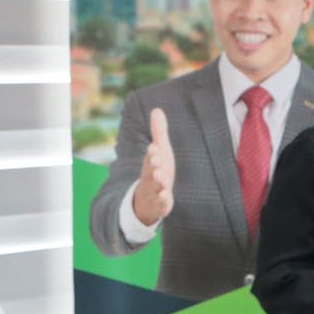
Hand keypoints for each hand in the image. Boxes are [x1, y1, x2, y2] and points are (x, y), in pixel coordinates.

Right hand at [132, 108, 176, 225]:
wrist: (148, 200)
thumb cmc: (157, 171)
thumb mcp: (159, 152)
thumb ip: (158, 132)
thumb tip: (157, 109)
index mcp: (152, 163)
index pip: (151, 156)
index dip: (153, 152)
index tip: (154, 147)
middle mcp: (151, 176)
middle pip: (150, 170)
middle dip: (153, 165)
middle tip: (156, 159)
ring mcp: (154, 191)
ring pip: (154, 186)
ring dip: (157, 181)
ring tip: (160, 176)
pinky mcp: (160, 204)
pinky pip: (160, 203)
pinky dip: (162, 200)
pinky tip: (166, 196)